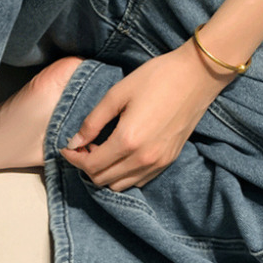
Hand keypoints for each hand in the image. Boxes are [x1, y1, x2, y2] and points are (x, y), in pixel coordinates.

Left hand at [66, 43, 213, 187]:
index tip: (66, 147)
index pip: (91, 165)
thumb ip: (93, 121)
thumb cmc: (156, 78)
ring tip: (101, 149)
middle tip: (83, 145)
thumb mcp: (118, 93)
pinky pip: (138, 181)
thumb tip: (74, 141)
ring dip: (104, 172)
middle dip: (86, 166)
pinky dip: (123, 175)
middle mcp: (143, 160)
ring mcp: (158, 164)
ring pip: (120, 185)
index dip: (73, 158)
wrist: (196, 76)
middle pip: (103, 180)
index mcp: (128, 141)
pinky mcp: (168, 161)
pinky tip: (120, 154)